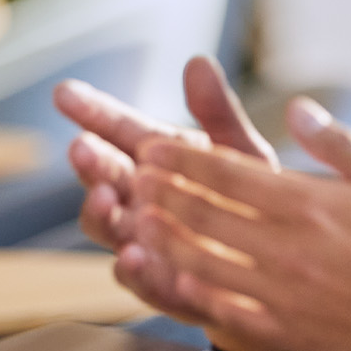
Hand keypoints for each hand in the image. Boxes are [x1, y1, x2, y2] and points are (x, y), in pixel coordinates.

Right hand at [55, 57, 288, 350]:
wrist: (286, 271)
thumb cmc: (256, 205)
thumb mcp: (242, 154)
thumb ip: (217, 112)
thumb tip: (197, 61)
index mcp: (159, 160)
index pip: (116, 130)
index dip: (91, 112)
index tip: (64, 93)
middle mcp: (141, 200)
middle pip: (104, 176)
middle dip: (90, 163)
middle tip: (82, 148)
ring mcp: (147, 244)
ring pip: (107, 228)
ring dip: (100, 213)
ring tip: (105, 199)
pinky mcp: (165, 289)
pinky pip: (140, 282)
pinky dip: (134, 271)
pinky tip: (133, 256)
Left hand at [128, 96, 350, 350]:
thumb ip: (341, 147)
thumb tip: (299, 107)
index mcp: (312, 205)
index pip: (228, 174)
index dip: (182, 160)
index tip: (151, 147)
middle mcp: (288, 248)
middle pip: (204, 214)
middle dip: (161, 191)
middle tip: (130, 175)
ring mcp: (283, 294)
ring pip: (203, 261)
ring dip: (162, 239)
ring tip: (132, 220)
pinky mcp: (287, 333)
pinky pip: (223, 311)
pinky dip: (189, 292)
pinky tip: (167, 280)